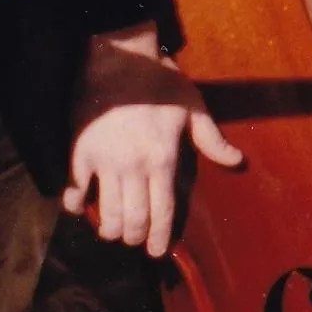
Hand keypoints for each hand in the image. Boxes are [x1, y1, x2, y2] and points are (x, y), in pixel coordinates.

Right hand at [65, 23, 245, 256]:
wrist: (119, 59)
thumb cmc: (160, 82)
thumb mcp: (193, 108)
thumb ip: (212, 140)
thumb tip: (237, 161)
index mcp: (163, 160)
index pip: (163, 212)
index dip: (161, 238)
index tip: (159, 252)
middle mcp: (134, 168)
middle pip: (134, 220)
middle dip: (136, 238)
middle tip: (136, 241)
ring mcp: (105, 162)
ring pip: (107, 213)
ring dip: (110, 229)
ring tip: (114, 232)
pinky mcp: (81, 153)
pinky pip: (74, 190)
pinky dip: (75, 206)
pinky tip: (80, 209)